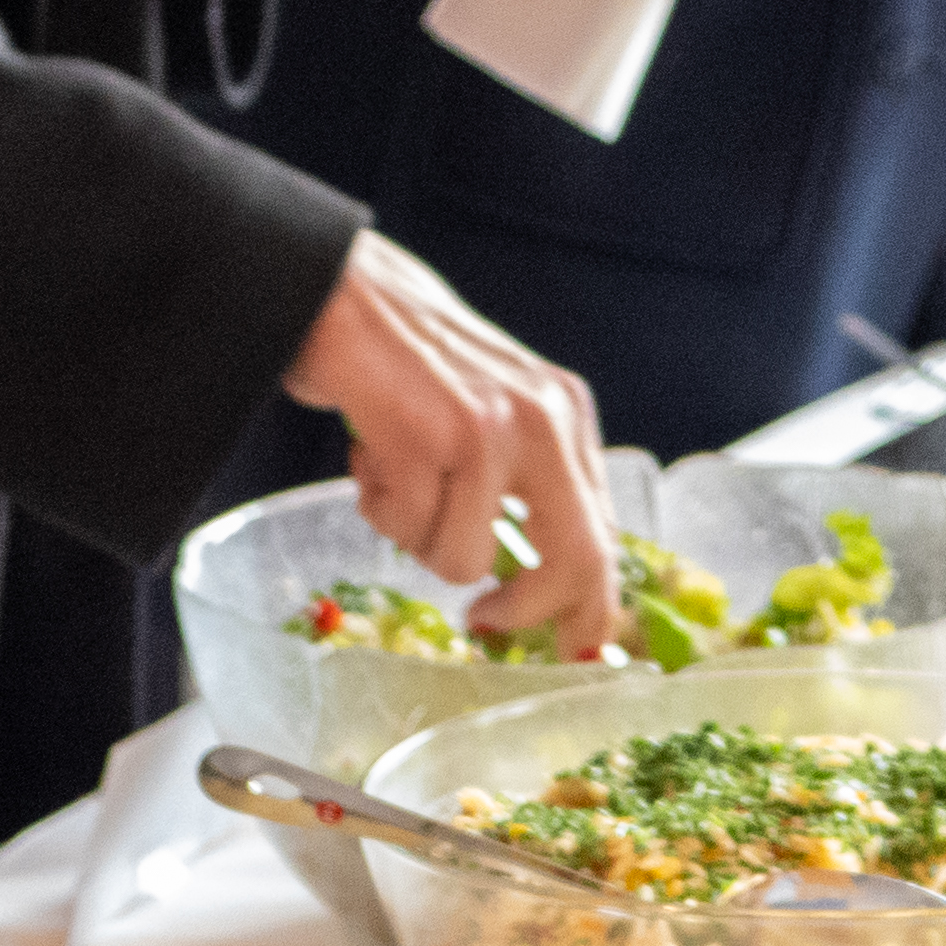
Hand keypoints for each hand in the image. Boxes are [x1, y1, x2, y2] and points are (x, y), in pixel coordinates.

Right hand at [281, 230, 616, 651]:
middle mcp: (543, 421)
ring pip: (463, 559)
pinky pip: (408, 530)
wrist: (343, 295)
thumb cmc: (409, 364)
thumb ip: (526, 481)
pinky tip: (372, 458)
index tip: (573, 650)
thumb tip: (548, 584)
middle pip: (576, 562)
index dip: (591, 607)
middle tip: (487, 623)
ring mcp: (490, 430)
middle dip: (527, 610)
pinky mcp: (431, 439)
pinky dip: (381, 511)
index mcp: (565, 416)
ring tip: (398, 478)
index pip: (603, 535)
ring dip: (417, 536)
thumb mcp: (496, 412)